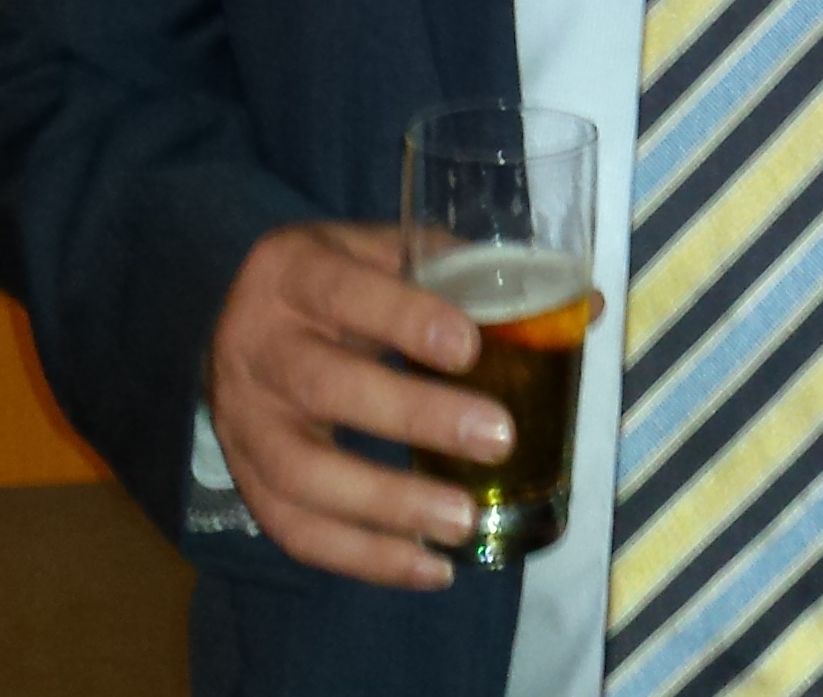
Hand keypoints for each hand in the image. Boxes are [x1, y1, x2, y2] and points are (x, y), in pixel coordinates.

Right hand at [205, 222, 515, 587]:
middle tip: (498, 438)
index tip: (470, 347)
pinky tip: (430, 568)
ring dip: (388, 504)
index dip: (404, 319)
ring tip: (464, 522)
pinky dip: (364, 558)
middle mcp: (256, 347)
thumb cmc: (339, 285)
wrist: (239, 321)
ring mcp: (242, 421)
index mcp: (293, 272)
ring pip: (303, 473)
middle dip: (413, 416)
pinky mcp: (246, 481)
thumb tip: (584, 308)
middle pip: (324, 385)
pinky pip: (297, 531)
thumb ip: (469, 275)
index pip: (344, 292)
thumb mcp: (385, 254)